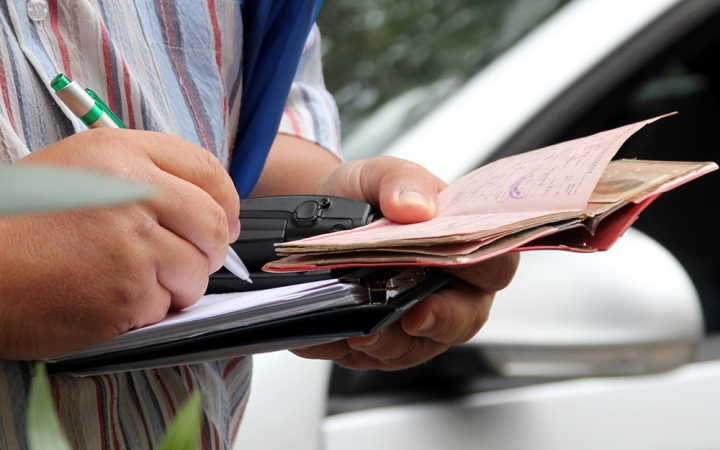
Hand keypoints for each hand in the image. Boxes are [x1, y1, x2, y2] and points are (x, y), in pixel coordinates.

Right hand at [0, 129, 239, 359]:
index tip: (225, 218)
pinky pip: (165, 306)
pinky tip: (112, 298)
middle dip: (212, 247)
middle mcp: (134, 194)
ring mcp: (133, 246)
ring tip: (135, 279)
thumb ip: (143, 174)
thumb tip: (202, 200)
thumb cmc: (22, 220)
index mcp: (121, 153)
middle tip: (194, 258)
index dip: (226, 199)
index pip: (207, 168)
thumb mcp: (79, 170)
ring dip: (178, 283)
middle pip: (214, 224)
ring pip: (196, 271)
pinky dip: (148, 309)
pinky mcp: (127, 294)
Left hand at [290, 156, 518, 369]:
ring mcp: (415, 320)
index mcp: (459, 244)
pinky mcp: (381, 341)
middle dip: (437, 322)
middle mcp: (446, 288)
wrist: (316, 221)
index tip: (453, 271)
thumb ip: (402, 182)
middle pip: (464, 320)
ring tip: (360, 329)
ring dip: (389, 342)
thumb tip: (415, 207)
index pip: (494, 265)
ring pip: (417, 347)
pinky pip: (374, 358)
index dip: (483, 272)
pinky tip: (334, 333)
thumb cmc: (361, 199)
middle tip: (409, 317)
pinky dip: (352, 349)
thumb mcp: (377, 175)